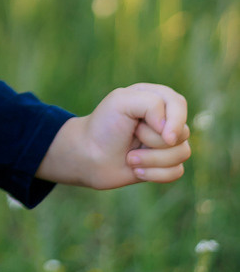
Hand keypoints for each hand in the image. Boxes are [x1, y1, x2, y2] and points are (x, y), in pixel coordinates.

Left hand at [36, 83, 190, 188]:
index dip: (175, 122)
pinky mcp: (164, 163)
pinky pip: (177, 172)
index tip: (164, 136)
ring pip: (182, 154)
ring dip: (152, 160)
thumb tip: (171, 133)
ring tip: (130, 157)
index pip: (179, 104)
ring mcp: (165, 142)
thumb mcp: (121, 102)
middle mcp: (163, 118)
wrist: (88, 156)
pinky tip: (136, 170)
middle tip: (132, 136)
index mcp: (155, 97)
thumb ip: (151, 104)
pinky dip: (155, 174)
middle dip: (154, 141)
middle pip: (182, 133)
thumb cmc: (104, 126)